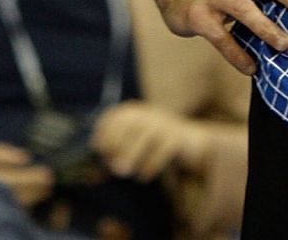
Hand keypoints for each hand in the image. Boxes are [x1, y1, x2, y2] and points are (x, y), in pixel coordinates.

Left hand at [91, 101, 208, 181]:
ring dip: (132, 154)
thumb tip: (93, 174)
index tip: (98, 149)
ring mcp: (164, 123)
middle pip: (130, 124)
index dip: (104, 131)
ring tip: (124, 172)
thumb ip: (116, 155)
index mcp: (135, 112)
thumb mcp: (135, 146)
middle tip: (112, 167)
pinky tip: (143, 176)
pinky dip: (152, 163)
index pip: (114, 115)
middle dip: (117, 144)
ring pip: (146, 135)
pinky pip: (164, 148)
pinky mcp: (178, 136)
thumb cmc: (157, 147)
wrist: (194, 143)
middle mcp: (148, 113)